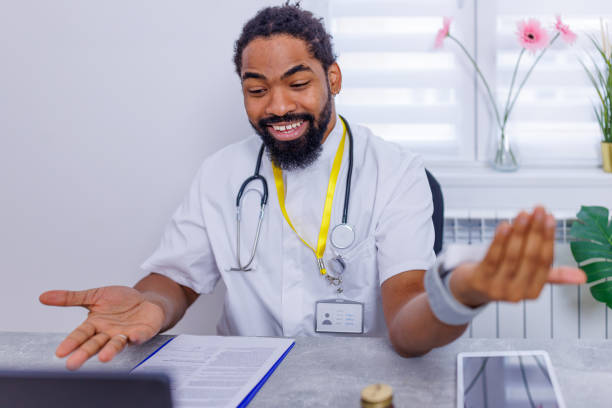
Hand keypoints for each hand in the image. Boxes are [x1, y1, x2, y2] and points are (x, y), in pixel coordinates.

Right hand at [39, 286, 164, 369]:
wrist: (146, 301)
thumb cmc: (119, 301)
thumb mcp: (94, 296)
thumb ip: (70, 298)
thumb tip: (42, 297)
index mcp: (95, 325)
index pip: (80, 335)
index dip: (71, 343)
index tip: (60, 352)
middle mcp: (108, 333)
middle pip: (94, 344)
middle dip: (84, 354)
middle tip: (73, 365)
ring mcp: (125, 334)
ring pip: (115, 344)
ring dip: (109, 351)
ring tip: (103, 358)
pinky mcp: (142, 332)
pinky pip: (139, 336)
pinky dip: (136, 338)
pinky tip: (133, 338)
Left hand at [450, 206, 585, 306]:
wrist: (468, 290)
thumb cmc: (500, 278)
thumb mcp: (525, 277)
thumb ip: (551, 274)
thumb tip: (582, 277)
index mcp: (532, 291)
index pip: (544, 262)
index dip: (548, 238)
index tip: (550, 218)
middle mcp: (516, 293)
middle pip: (530, 257)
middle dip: (536, 231)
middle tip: (538, 210)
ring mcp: (497, 288)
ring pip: (512, 255)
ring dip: (519, 232)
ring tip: (523, 214)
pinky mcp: (480, 280)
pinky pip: (492, 257)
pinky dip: (500, 240)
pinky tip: (505, 226)